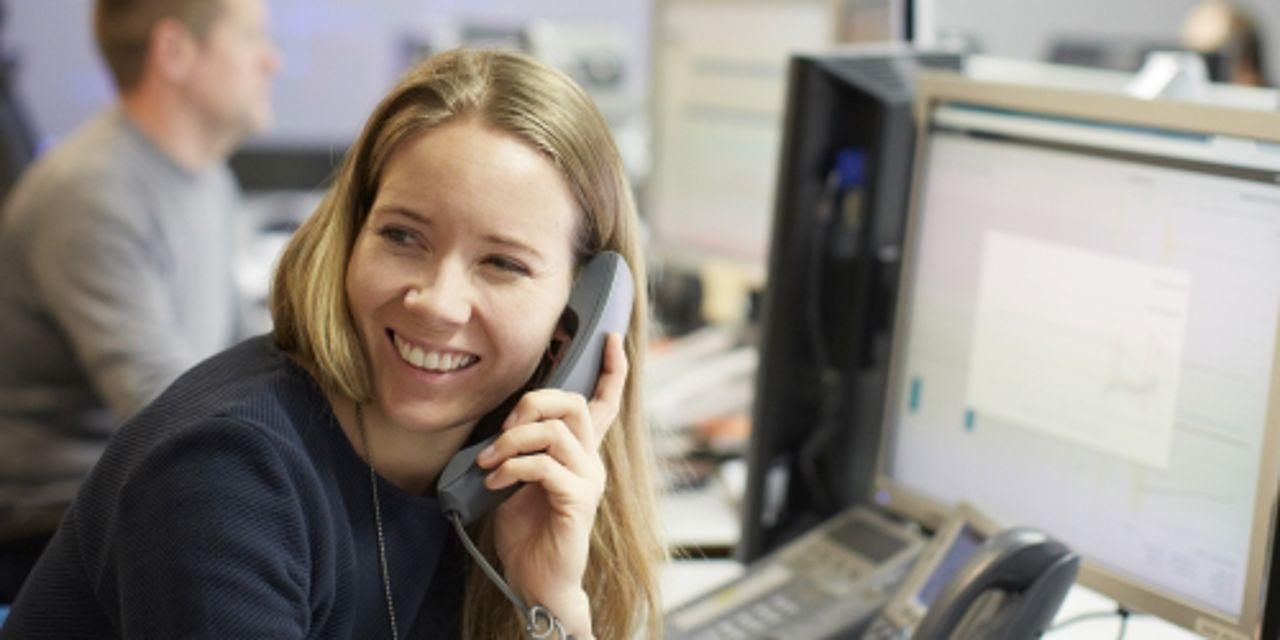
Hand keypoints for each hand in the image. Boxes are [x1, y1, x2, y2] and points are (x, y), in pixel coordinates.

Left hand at [476, 333, 627, 638]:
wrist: (535, 580)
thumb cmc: (526, 530)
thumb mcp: (518, 477)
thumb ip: (521, 448)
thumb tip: (502, 424)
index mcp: (580, 452)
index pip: (605, 403)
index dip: (611, 370)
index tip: (610, 338)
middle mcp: (592, 460)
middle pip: (573, 404)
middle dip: (532, 402)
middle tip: (502, 429)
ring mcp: (589, 479)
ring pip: (555, 432)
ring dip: (512, 442)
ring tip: (489, 462)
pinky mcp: (579, 500)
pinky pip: (544, 465)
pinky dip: (512, 468)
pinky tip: (495, 483)